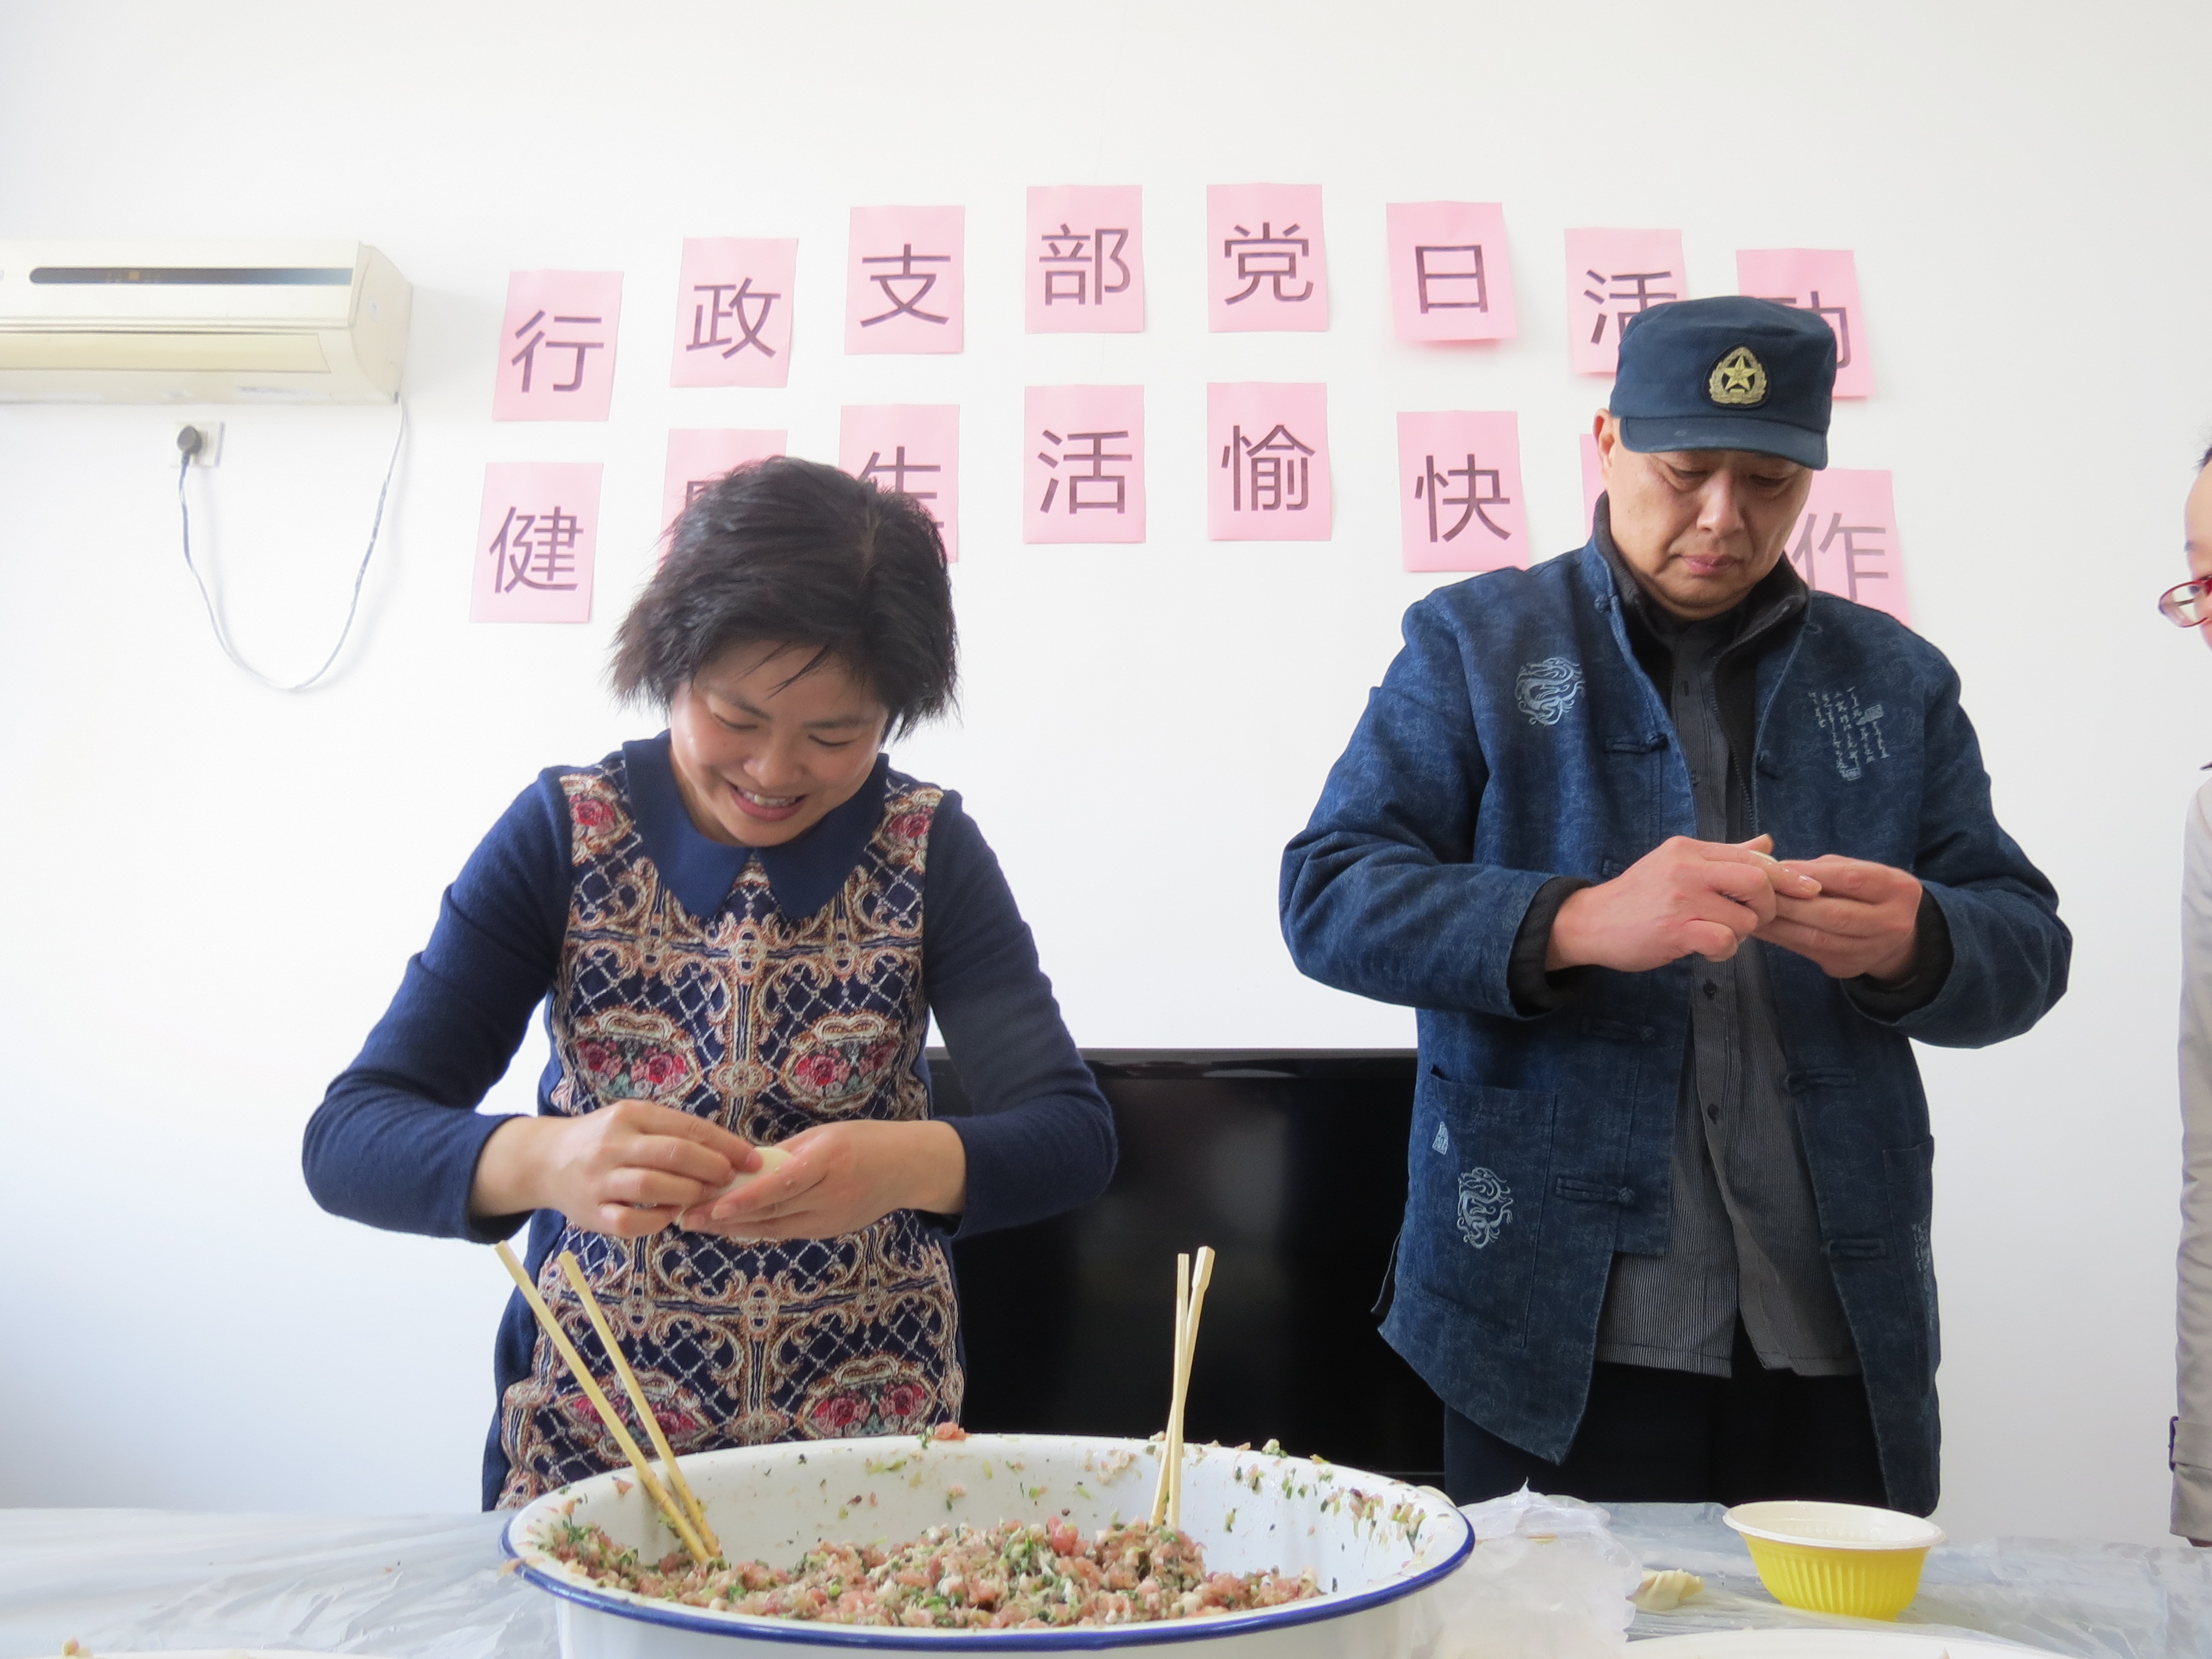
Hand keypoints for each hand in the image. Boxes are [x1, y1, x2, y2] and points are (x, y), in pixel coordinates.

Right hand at [469, 1100, 757, 1238]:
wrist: (546, 1160)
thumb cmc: (605, 1140)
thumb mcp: (635, 1121)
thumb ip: (674, 1133)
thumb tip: (731, 1152)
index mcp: (631, 1115)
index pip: (688, 1128)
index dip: (727, 1145)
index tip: (752, 1160)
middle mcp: (614, 1144)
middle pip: (674, 1155)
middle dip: (712, 1169)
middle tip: (730, 1180)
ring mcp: (600, 1180)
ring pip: (653, 1186)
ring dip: (689, 1194)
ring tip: (705, 1197)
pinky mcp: (591, 1213)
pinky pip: (631, 1221)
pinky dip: (658, 1220)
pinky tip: (671, 1215)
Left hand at [682, 1119, 966, 1240]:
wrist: (908, 1168)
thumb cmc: (864, 1141)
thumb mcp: (824, 1135)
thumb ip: (786, 1154)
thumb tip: (743, 1166)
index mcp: (829, 1161)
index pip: (780, 1185)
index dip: (745, 1199)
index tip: (713, 1205)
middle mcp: (830, 1194)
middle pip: (772, 1212)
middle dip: (726, 1217)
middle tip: (687, 1217)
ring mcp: (832, 1219)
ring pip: (775, 1228)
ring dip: (736, 1228)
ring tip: (700, 1224)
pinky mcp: (831, 1232)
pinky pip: (788, 1232)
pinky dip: (759, 1229)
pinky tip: (733, 1226)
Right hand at [1548, 835, 1820, 972]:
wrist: (1590, 922)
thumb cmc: (1639, 897)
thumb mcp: (1678, 865)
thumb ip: (1725, 856)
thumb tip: (1767, 843)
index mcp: (1690, 849)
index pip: (1753, 858)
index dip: (1787, 876)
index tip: (1810, 890)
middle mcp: (1686, 868)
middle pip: (1758, 883)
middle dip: (1768, 908)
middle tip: (1754, 921)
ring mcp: (1680, 900)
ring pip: (1744, 919)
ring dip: (1741, 934)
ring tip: (1717, 935)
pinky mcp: (1674, 931)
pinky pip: (1724, 942)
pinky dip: (1725, 950)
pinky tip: (1707, 949)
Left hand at [1755, 855, 1922, 980]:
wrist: (1894, 937)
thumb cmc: (1866, 892)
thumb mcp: (1857, 870)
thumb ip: (1823, 869)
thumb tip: (1778, 869)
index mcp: (1898, 889)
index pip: (1851, 879)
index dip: (1810, 876)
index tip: (1778, 870)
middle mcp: (1892, 923)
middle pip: (1833, 915)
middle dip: (1790, 904)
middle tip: (1757, 894)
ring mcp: (1871, 950)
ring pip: (1817, 939)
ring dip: (1779, 925)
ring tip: (1752, 912)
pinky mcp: (1849, 967)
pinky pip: (1809, 952)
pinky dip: (1782, 939)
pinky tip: (1762, 928)